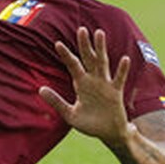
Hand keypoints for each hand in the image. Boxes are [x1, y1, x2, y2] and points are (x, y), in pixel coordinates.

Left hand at [39, 27, 131, 145]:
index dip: (65, 55)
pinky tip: (124, 58)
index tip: (57, 43)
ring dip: (101, 49)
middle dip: (84, 44)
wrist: (108, 134)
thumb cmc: (89, 123)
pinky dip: (122, 69)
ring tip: (99, 33)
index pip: (73, 65)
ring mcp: (105, 84)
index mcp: (81, 84)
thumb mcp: (69, 114)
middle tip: (81, 29)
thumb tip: (40, 89)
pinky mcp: (116, 93)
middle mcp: (93, 80)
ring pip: (103, 63)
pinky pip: (119, 79)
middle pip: (88, 58)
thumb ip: (56, 102)